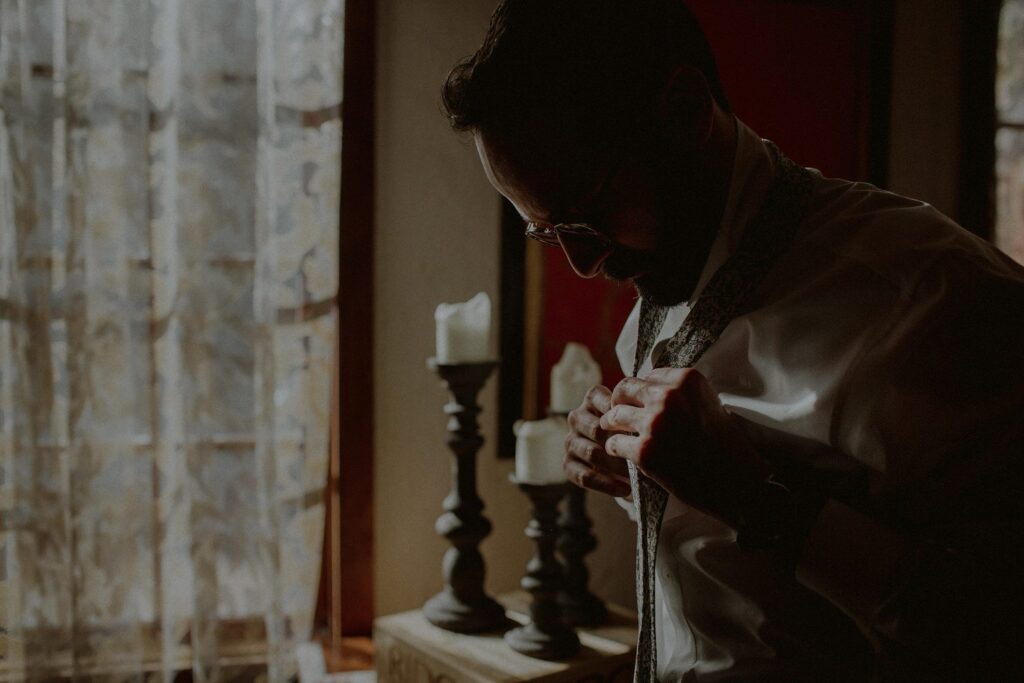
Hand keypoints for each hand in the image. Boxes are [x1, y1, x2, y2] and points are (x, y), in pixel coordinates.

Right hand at [563, 385, 632, 497]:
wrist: (624, 460)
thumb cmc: (635, 432)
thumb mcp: (637, 419)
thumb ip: (637, 414)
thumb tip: (646, 421)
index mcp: (593, 399)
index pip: (601, 400)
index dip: (620, 414)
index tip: (640, 426)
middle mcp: (577, 417)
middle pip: (596, 429)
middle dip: (620, 444)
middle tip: (643, 456)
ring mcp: (571, 440)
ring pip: (591, 453)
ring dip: (616, 466)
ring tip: (636, 475)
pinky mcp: (568, 463)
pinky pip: (583, 475)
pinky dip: (606, 484)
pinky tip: (625, 489)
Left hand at [599, 368, 770, 524]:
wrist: (735, 481)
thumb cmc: (722, 443)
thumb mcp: (707, 402)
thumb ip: (679, 392)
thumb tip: (645, 386)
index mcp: (686, 380)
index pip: (647, 376)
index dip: (642, 391)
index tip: (643, 403)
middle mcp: (669, 397)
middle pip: (624, 389)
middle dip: (619, 402)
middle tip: (617, 415)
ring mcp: (655, 424)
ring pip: (613, 415)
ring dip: (611, 425)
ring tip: (616, 432)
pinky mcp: (645, 451)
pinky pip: (614, 443)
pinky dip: (615, 448)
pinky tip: (623, 453)